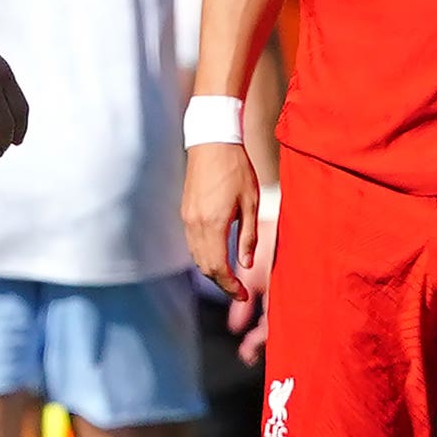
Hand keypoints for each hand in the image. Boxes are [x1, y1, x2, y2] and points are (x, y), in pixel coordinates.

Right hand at [182, 141, 264, 331]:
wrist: (212, 141)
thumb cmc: (236, 169)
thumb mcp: (251, 204)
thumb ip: (248, 236)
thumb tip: (245, 264)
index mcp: (213, 224)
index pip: (217, 267)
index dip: (229, 286)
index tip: (243, 295)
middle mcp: (195, 224)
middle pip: (204, 266)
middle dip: (221, 282)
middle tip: (238, 291)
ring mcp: (187, 218)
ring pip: (196, 255)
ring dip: (211, 270)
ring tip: (230, 276)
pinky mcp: (185, 211)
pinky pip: (192, 242)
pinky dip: (204, 255)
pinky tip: (218, 255)